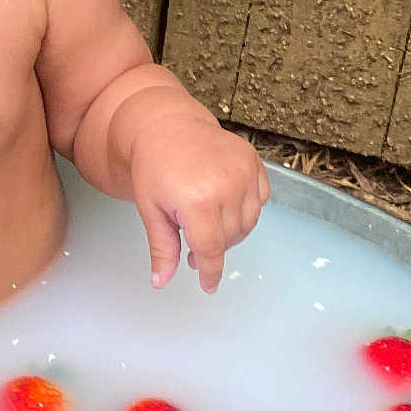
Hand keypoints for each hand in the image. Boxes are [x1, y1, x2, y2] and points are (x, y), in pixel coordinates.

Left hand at [128, 113, 269, 293]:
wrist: (166, 126)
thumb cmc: (154, 167)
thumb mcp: (151, 211)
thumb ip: (162, 248)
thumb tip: (162, 281)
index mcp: (198, 201)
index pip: (212, 250)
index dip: (211, 272)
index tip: (208, 285)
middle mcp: (227, 186)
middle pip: (230, 238)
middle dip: (213, 248)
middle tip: (192, 243)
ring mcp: (244, 172)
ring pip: (248, 222)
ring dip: (230, 230)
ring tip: (206, 221)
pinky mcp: (254, 161)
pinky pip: (260, 199)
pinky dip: (246, 208)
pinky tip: (224, 204)